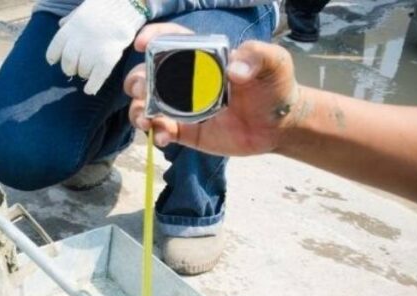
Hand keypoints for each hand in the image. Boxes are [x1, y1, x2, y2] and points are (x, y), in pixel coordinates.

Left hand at [46, 0, 147, 95]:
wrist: (126, 6)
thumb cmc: (104, 8)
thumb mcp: (83, 10)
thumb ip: (71, 20)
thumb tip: (61, 24)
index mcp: (70, 29)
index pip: (54, 49)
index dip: (53, 57)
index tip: (54, 61)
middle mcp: (78, 42)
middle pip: (68, 64)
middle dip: (70, 68)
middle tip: (76, 67)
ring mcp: (93, 51)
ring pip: (82, 72)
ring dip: (85, 73)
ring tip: (90, 69)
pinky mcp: (107, 59)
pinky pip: (96, 78)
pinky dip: (91, 86)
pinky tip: (89, 90)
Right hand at [126, 25, 302, 155]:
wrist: (280, 124)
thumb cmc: (275, 86)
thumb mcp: (273, 62)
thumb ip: (256, 56)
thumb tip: (233, 69)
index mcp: (202, 57)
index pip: (171, 41)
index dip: (154, 38)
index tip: (143, 44)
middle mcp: (186, 80)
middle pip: (148, 75)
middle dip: (136, 80)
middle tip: (141, 89)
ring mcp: (183, 107)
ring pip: (147, 105)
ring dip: (138, 110)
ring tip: (146, 119)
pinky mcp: (186, 131)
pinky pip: (163, 131)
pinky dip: (157, 133)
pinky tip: (163, 136)